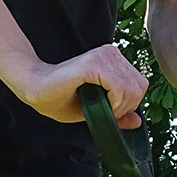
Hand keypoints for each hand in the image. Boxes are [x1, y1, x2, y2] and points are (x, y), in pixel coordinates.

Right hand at [11, 44, 147, 126]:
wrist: (35, 89)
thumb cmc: (61, 98)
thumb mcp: (96, 109)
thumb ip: (118, 113)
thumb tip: (138, 122)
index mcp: (114, 60)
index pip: (140, 85)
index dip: (129, 104)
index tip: (109, 109)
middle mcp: (112, 54)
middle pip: (140, 88)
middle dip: (125, 107)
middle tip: (103, 110)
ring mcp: (104, 56)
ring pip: (132, 89)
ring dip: (117, 106)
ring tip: (97, 106)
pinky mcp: (95, 63)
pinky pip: (119, 87)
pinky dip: (112, 102)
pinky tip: (96, 102)